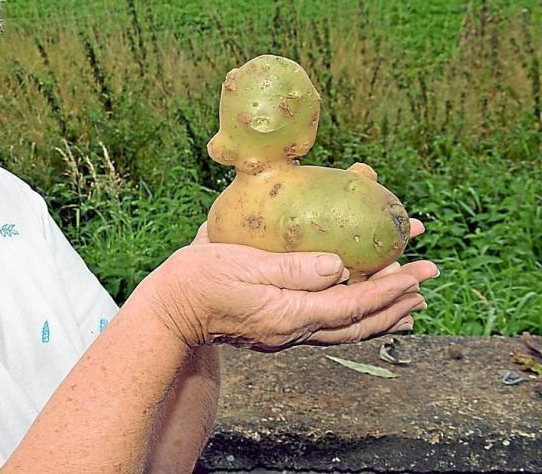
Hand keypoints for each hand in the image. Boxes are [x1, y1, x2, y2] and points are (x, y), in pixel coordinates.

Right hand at [146, 221, 437, 351]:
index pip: (352, 305)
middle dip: (398, 300)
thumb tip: (339, 267)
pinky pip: (330, 326)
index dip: (389, 288)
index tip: (419, 269)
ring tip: (412, 302)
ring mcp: (287, 333)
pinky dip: (358, 318)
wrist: (169, 311)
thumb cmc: (198, 281)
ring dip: (384, 314)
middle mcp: (294, 329)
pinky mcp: (279, 327)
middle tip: (428, 277)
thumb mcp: (241, 265)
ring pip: (348, 330)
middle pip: (359, 322)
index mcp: (288, 313)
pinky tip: (363, 308)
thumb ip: (290, 267)